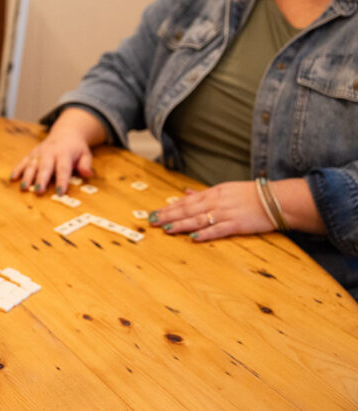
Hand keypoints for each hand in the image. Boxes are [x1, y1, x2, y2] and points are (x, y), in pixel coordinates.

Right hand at [10, 130, 93, 194]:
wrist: (66, 132)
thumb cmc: (76, 148)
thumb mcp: (86, 154)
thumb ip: (86, 164)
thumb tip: (88, 174)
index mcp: (64, 153)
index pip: (63, 168)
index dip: (62, 181)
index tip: (61, 193)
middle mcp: (50, 152)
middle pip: (45, 167)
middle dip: (41, 179)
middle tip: (38, 191)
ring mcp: (39, 152)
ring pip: (32, 164)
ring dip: (27, 176)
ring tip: (24, 187)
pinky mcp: (31, 154)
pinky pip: (23, 161)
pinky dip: (17, 169)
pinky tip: (13, 178)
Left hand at [148, 181, 273, 240]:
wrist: (275, 199)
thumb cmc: (250, 194)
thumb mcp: (224, 189)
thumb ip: (204, 193)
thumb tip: (185, 192)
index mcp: (213, 193)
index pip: (186, 201)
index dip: (169, 207)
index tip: (154, 212)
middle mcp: (216, 202)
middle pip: (187, 210)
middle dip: (168, 216)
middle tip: (151, 221)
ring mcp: (226, 213)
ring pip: (198, 219)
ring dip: (181, 224)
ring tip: (166, 229)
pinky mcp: (237, 225)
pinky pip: (218, 230)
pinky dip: (205, 233)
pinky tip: (193, 237)